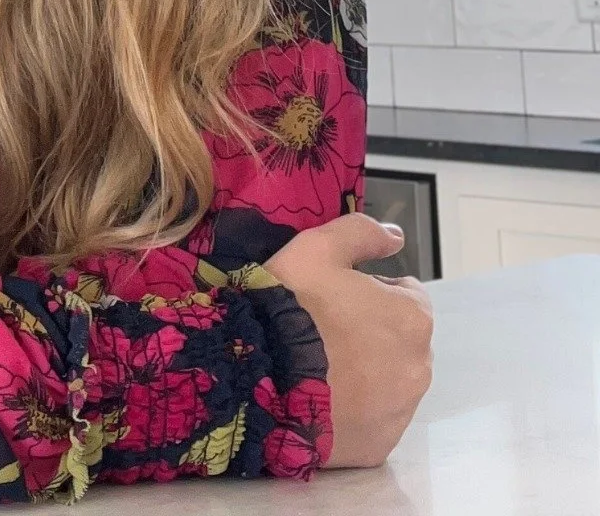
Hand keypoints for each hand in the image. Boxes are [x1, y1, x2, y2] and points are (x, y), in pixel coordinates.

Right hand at [262, 211, 433, 468]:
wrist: (257, 374)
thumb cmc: (291, 304)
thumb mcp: (316, 247)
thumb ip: (360, 233)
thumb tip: (395, 235)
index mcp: (412, 318)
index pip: (406, 296)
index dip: (370, 290)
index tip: (335, 294)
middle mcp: (418, 368)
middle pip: (399, 341)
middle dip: (372, 332)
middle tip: (322, 328)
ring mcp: (400, 412)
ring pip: (388, 381)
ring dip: (365, 370)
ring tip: (317, 363)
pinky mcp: (378, 444)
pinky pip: (371, 419)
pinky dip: (354, 407)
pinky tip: (319, 394)